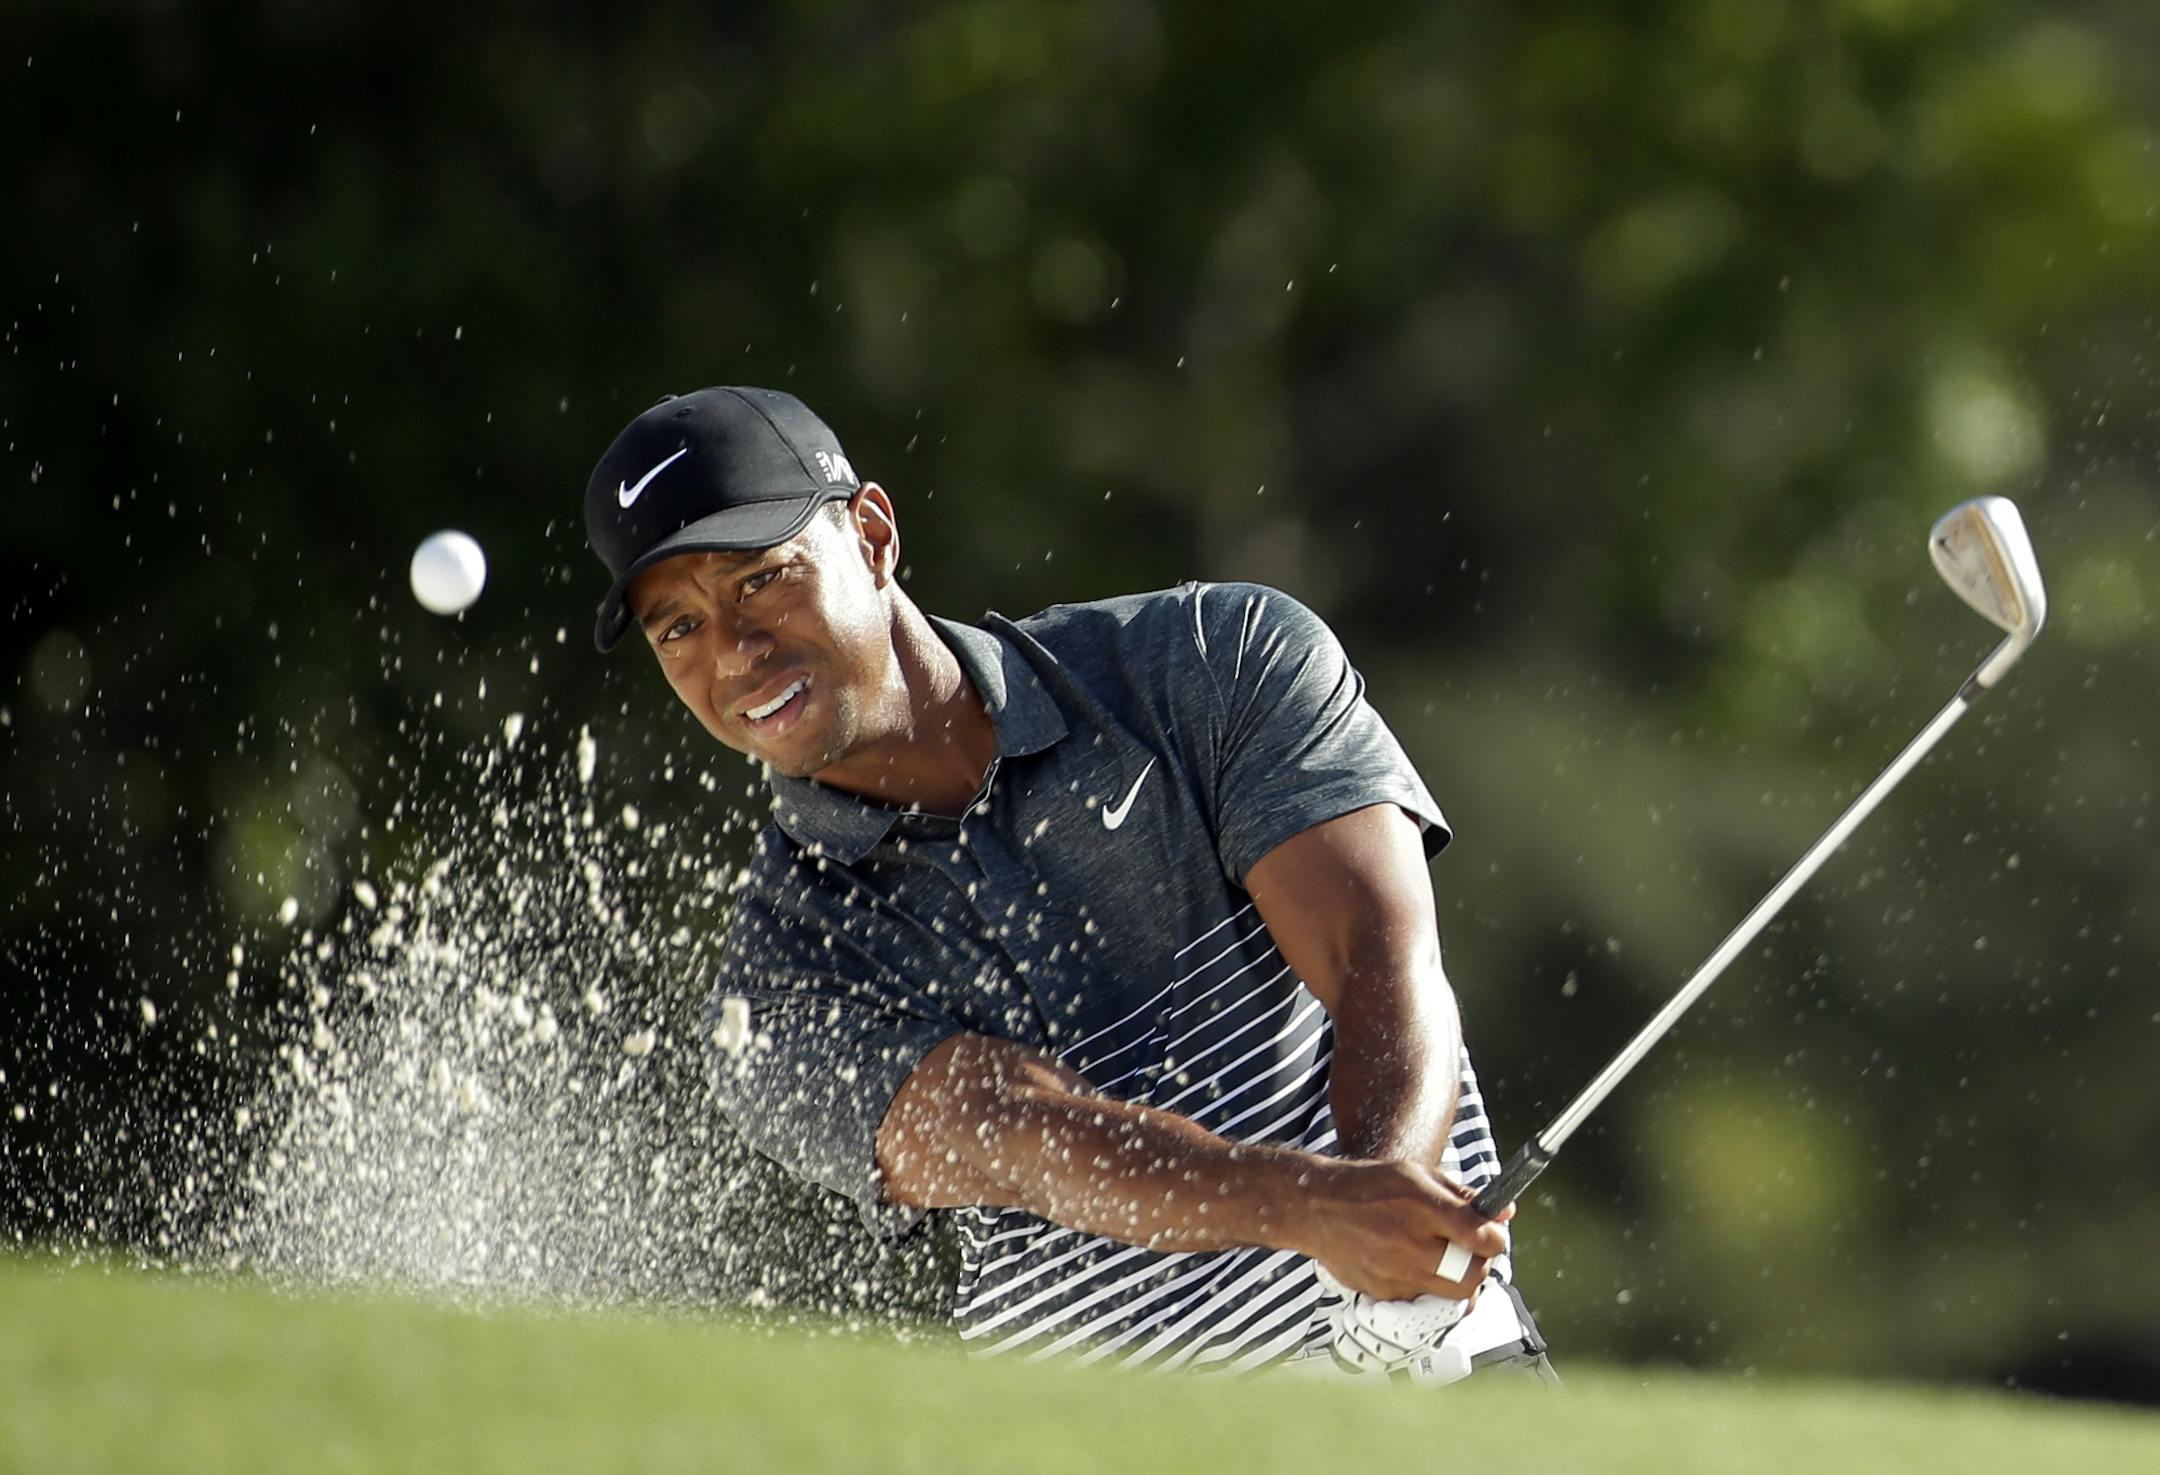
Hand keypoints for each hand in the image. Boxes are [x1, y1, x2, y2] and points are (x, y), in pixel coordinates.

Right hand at [1287, 1158, 1512, 1301]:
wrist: (1317, 1208)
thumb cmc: (1369, 1187)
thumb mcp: (1418, 1175)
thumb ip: (1463, 1196)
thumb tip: (1505, 1211)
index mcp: (1422, 1206)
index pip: (1482, 1237)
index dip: (1496, 1238)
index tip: (1493, 1236)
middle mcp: (1409, 1243)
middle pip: (1472, 1275)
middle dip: (1481, 1265)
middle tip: (1473, 1253)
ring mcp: (1395, 1273)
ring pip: (1452, 1294)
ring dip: (1459, 1280)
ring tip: (1447, 1261)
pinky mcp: (1384, 1293)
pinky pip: (1424, 1300)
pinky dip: (1429, 1286)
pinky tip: (1416, 1265)